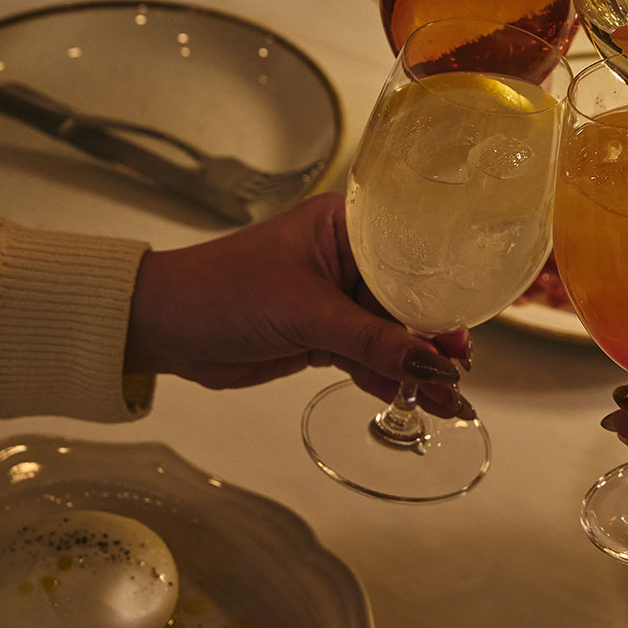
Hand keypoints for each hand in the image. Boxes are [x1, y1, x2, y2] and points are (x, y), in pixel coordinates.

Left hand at [124, 192, 471, 416]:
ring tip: (451, 402)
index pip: (413, 254)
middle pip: (408, 299)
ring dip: (417, 369)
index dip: (443, 290)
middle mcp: (347, 257)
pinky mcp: (322, 335)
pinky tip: (417, 400)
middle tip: (462, 373)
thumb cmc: (220, 290)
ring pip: (391, 335)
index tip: (466, 326)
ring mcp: (335, 299)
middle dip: (435, 338)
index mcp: (346, 225)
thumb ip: (373, 341)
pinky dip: (389, 380)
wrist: (161, 326)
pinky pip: (368, 357)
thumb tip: (432, 364)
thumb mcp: (305, 313)